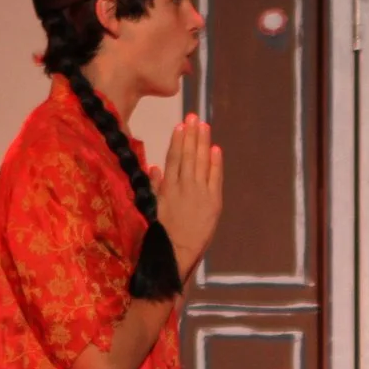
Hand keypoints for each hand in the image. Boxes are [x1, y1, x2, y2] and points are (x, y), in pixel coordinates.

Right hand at [153, 114, 223, 272]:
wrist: (176, 252)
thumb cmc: (161, 232)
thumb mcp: (151, 207)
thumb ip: (154, 186)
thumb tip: (153, 167)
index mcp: (167, 187)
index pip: (173, 157)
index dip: (178, 140)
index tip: (180, 125)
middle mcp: (184, 186)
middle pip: (189, 155)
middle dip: (192, 134)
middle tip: (194, 116)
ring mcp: (200, 193)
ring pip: (202, 162)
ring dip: (203, 142)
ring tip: (204, 126)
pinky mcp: (213, 202)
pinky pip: (215, 178)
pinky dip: (216, 163)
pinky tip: (216, 148)